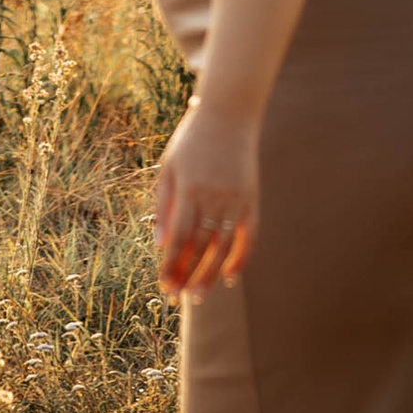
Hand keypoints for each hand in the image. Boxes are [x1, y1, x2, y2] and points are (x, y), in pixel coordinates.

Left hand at [152, 96, 260, 296]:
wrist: (228, 114)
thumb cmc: (191, 140)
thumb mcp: (168, 167)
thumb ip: (163, 205)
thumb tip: (160, 244)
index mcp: (189, 189)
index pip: (179, 238)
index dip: (171, 265)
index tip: (163, 285)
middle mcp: (214, 197)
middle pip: (200, 247)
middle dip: (187, 275)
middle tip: (178, 298)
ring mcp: (236, 199)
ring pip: (224, 247)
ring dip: (210, 275)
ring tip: (199, 296)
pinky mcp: (252, 199)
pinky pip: (249, 236)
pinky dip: (241, 258)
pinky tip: (230, 277)